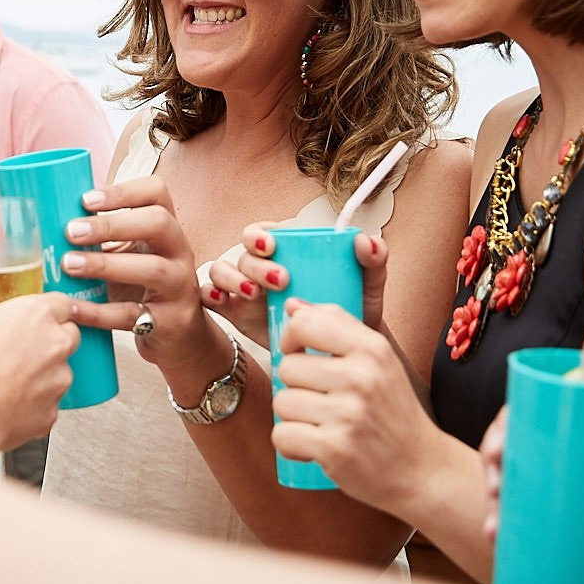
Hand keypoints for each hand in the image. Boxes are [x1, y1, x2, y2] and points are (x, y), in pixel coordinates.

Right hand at [0, 294, 77, 453]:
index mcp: (35, 315)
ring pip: (60, 373)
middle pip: (70, 336)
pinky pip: (48, 405)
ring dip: (43, 375)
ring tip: (10, 382)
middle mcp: (55, 345)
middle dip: (53, 341)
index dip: (52, 309)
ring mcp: (57, 381)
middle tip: (25, 348)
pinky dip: (33, 405)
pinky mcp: (52, 413)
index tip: (42, 316)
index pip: (62, 303)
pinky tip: (8, 406)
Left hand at [55, 176, 218, 374]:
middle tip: (71, 231)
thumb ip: (105, 236)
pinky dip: (100, 312)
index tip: (85, 200)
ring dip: (106, 265)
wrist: (179, 334)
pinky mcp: (170, 322)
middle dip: (112, 224)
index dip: (123, 191)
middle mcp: (180, 251)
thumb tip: (50, 219)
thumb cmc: (145, 286)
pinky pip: (133, 314)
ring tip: (70, 264)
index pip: (157, 192)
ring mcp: (179, 286)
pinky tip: (74, 308)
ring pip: (152, 268)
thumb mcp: (132, 254)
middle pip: (158, 223)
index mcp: (167, 227)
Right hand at [205, 224, 393, 349]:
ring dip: (232, 280)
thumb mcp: (366, 285)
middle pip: (244, 254)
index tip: (273, 245)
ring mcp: (245, 290)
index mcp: (287, 251)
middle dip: (255, 265)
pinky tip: (222, 302)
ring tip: (253, 295)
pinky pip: (212, 299)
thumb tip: (366, 242)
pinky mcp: (236, 314)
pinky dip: (210, 297)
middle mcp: (261, 267)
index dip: (260, 235)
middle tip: (280, 281)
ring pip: (223, 273)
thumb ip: (373, 261)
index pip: (263, 232)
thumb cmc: (349, 310)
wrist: (341, 351)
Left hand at [272, 299, 446, 517]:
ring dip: (293, 418)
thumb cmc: (392, 412)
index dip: (291, 339)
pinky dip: (292, 446)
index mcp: (372, 348)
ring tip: (321, 425)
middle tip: (321, 403)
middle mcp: (361, 377)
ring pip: (281, 403)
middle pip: (287, 367)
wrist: (421, 469)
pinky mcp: (334, 449)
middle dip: (295, 387)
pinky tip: (315, 447)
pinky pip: (282, 436)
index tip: (300, 355)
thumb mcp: (378, 360)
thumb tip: (292, 305)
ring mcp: (348, 414)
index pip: (304, 323)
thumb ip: (337, 326)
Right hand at [480, 408, 583, 583]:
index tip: (502, 444)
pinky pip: (537, 516)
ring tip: (496, 524)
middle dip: (498, 458)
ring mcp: (580, 486)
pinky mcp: (579, 521)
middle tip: (496, 485)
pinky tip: (499, 539)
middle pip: (527, 438)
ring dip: (500, 496)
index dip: (517, 415)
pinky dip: (514, 525)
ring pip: (525, 479)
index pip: (553, 401)